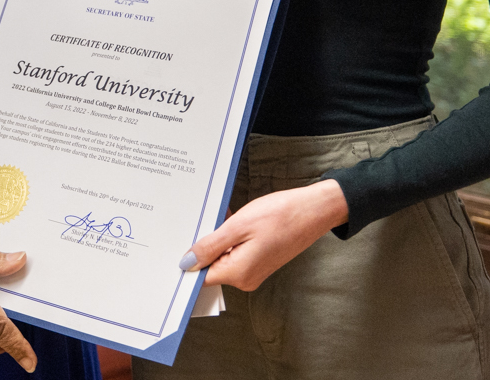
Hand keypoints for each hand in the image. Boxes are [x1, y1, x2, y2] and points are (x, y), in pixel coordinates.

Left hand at [178, 179, 347, 290]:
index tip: (175, 244)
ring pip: (223, 257)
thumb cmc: (279, 215)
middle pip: (211, 266)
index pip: (201, 277)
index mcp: (238, 274)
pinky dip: (230, 237)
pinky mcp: (261, 261)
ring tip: (221, 215)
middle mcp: (245, 279)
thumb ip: (210, 246)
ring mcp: (254, 271)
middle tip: (199, 219)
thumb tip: (187, 264)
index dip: (188, 261)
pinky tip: (232, 219)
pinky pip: (236, 253)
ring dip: (218, 238)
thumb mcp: (238, 226)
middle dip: (203, 245)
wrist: (314, 210)